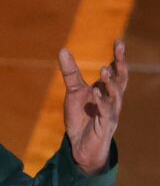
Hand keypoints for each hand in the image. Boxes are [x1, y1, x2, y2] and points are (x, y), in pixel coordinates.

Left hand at [58, 39, 127, 175]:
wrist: (79, 144)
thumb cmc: (81, 117)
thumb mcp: (73, 91)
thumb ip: (70, 72)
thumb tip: (63, 49)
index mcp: (107, 89)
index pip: (117, 70)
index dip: (119, 56)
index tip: (119, 41)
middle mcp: (113, 98)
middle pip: (121, 79)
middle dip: (121, 64)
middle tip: (118, 49)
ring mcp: (111, 111)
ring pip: (116, 94)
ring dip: (110, 82)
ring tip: (104, 70)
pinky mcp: (105, 124)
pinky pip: (106, 111)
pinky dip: (101, 102)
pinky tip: (95, 92)